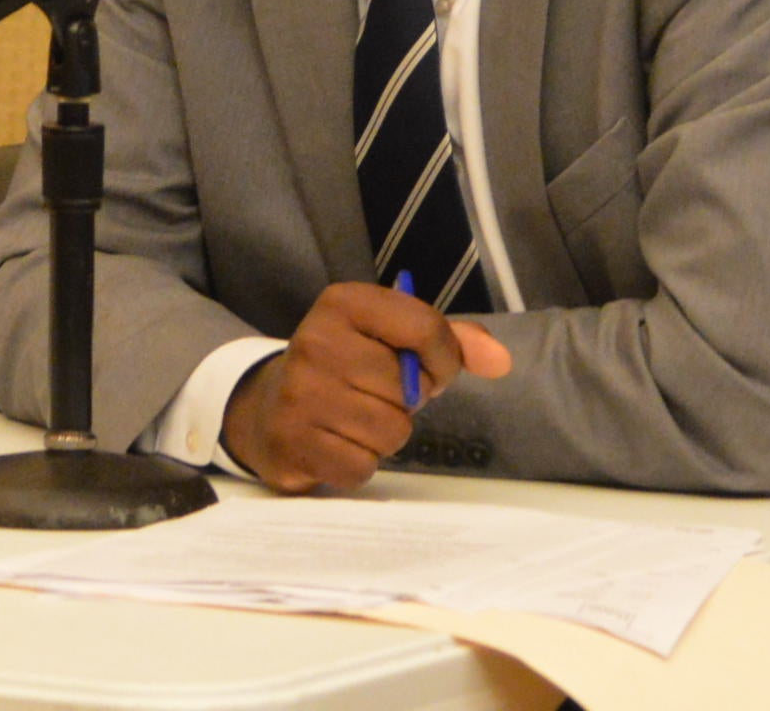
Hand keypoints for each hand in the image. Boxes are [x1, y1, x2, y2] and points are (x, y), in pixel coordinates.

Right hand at [220, 280, 513, 490]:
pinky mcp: (291, 442)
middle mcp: (314, 340)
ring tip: (355, 421)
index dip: (444, 359)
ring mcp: (299, 394)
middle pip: (409, 388)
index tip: (432, 372)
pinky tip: (337, 445)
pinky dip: (359, 464)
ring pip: (390, 432)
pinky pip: (362, 467)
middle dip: (405, 402)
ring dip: (384, 436)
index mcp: (342, 302)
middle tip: (376, 397)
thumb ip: (450, 341)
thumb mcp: (391, 338)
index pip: (425, 327)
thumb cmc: (345, 369)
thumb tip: (501, 360)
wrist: (268, 408)